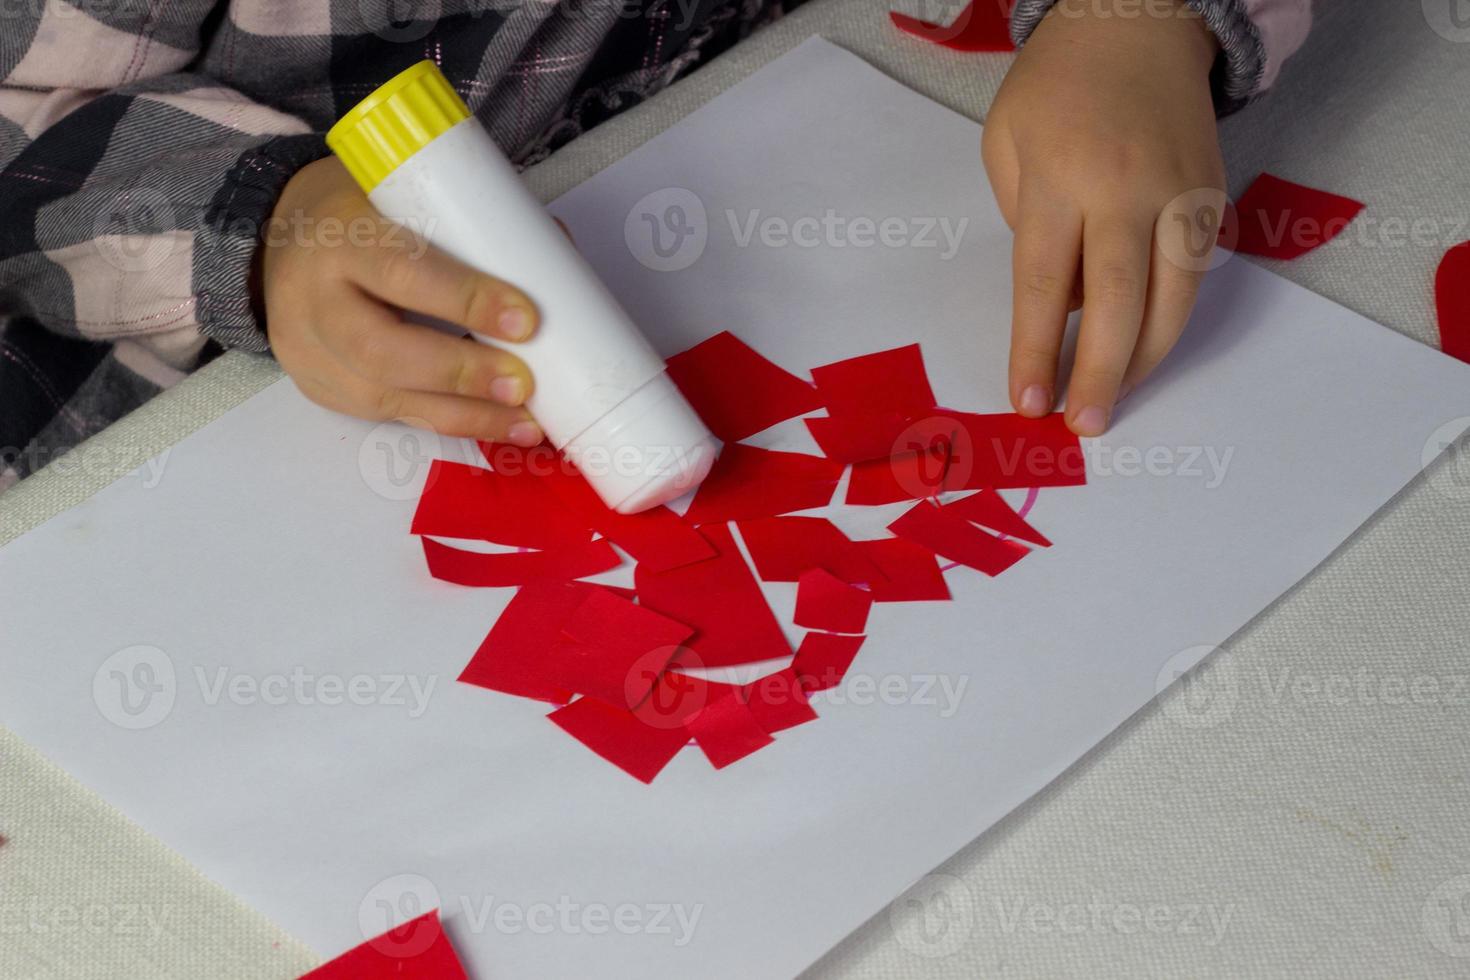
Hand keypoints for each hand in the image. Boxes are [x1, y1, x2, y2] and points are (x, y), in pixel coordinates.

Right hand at [262, 156, 543, 445]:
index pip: (402, 272)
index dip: (466, 300)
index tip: (526, 319)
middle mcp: (315, 299)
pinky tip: (495, 427)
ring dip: (466, 414)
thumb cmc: (362, 213)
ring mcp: (310, 352)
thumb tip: (559, 263)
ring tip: (527, 422)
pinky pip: (388, 414)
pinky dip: (448, 421)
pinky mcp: (321, 388)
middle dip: (462, 373)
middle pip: (384, 350)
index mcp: (341, 237)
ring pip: (385, 397)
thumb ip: (472, 224)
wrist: (278, 240)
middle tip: (524, 385)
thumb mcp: (403, 196)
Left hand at [982, 0, 1224, 434]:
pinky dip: (1172, 321)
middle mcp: (1125, 190)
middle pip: (1116, 302)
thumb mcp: (1005, 142)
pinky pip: (1194, 276)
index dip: (1035, 351)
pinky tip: (1146, 352)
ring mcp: (1178, 194)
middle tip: (1083, 424)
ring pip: (1172, 298)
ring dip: (1145, 360)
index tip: (1028, 403)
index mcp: (1058, 179)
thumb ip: (1023, 222)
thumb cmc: (1055, 86)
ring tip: (1114, 401)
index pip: (1043, 284)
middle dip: (1098, 372)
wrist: (1139, 21)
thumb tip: (1056, 300)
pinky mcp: (1212, 197)